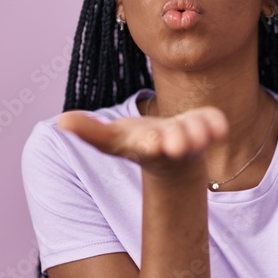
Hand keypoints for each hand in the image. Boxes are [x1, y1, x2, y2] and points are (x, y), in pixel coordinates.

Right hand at [57, 104, 227, 179]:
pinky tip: (216, 121)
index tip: (153, 142)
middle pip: (177, 142)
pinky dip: (216, 123)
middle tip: (176, 140)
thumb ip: (88, 131)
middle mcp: (172, 145)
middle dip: (179, 140)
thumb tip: (61, 122)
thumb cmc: (137, 143)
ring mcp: (192, 137)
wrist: (172, 156)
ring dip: (198, 132)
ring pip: (199, 135)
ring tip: (194, 128)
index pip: (149, 146)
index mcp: (147, 147)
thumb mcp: (111, 139)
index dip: (152, 144)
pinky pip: (215, 125)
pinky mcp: (207, 127)